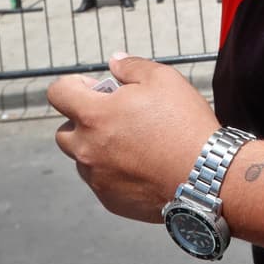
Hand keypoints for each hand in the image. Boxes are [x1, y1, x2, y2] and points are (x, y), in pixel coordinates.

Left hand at [48, 52, 219, 222]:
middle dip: (83, 121)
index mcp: (94, 116)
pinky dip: (114, 173)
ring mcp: (97, 179)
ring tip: (132, 145)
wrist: (206, 177)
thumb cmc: (184, 124)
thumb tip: (114, 63)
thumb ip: (131, 66)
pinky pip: (102, 182)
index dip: (72, 86)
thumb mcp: (163, 79)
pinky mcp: (111, 201)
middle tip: (115, 118)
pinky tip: (142, 167)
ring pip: (83, 159)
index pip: (57, 93)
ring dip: (97, 149)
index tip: (93, 88)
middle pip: (64, 131)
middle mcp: (87, 149)